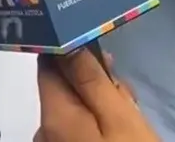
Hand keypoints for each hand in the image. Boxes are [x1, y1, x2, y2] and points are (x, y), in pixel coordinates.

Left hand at [36, 50, 158, 141]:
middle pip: (64, 87)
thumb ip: (91, 80)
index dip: (74, 53)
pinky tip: (120, 132)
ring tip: (130, 118)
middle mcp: (44, 129)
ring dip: (100, 104)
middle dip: (94, 83)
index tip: (104, 58)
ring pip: (74, 106)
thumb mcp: (119, 118)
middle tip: (126, 97)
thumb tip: (66, 43)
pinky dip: (96, 123)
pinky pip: (76, 125)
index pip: (48, 65)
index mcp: (53, 115)